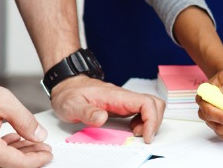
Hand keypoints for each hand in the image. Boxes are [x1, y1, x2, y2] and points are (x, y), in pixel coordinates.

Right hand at [0, 75, 51, 167]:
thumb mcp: (3, 101)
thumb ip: (25, 121)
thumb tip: (39, 135)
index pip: (18, 164)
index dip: (37, 159)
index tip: (47, 153)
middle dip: (28, 158)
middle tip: (41, 147)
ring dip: (14, 156)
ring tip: (27, 140)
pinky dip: (0, 155)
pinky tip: (9, 140)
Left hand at [50, 75, 165, 142]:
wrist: (68, 86)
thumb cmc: (70, 94)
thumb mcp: (73, 105)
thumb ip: (88, 112)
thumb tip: (102, 118)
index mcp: (116, 96)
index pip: (146, 102)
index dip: (152, 120)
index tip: (146, 136)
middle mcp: (124, 97)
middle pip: (154, 104)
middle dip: (154, 122)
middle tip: (143, 136)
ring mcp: (125, 101)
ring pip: (151, 107)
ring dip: (150, 123)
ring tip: (136, 134)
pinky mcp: (123, 106)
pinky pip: (142, 112)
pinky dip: (144, 123)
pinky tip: (132, 129)